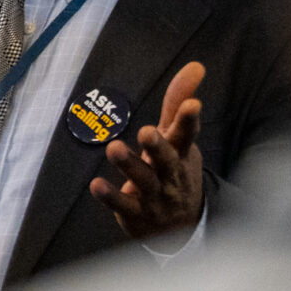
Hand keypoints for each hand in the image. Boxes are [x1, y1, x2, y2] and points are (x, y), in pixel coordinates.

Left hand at [90, 60, 205, 239]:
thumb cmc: (176, 170)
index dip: (189, 120)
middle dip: (158, 146)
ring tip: (114, 147)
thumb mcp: (179, 138)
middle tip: (147, 131)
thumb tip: (195, 66)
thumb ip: (178, 102)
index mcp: (181, 153)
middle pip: (166, 159)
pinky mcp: (136, 213)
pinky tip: (96, 185)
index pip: (187, 135)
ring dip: (129, 165)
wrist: (182, 225)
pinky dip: (110, 196)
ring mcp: (154, 196)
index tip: (193, 105)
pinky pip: (122, 204)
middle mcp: (170, 175)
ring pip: (143, 180)